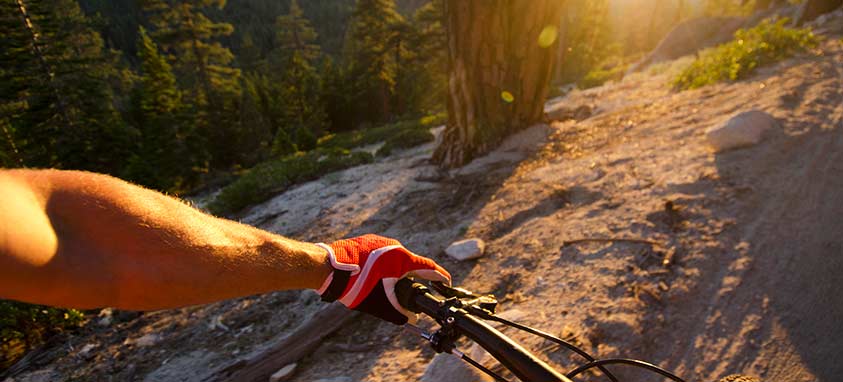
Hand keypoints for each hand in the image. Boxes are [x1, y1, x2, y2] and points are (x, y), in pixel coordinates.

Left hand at [316, 234, 450, 323]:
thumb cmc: (355, 285)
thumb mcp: (380, 303)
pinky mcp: (368, 241)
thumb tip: (411, 320)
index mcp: (402, 259)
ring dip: (398, 271)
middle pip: (412, 263)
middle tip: (419, 290)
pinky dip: (385, 265)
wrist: (329, 267)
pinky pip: (382, 254)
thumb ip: (398, 311)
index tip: (447, 282)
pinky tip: (377, 276)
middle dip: (416, 278)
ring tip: (394, 285)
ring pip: (396, 258)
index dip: (440, 276)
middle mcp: (394, 247)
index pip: (428, 268)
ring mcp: (380, 242)